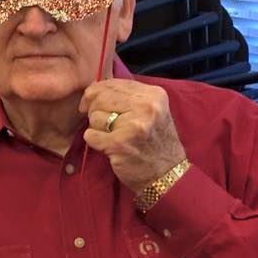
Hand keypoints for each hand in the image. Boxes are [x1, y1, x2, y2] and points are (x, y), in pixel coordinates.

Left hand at [80, 79, 187, 193]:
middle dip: (94, 110)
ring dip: (97, 128)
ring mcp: (133, 126)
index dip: (96, 92)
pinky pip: (90, 135)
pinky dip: (94, 141)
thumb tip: (93, 89)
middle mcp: (146, 107)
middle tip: (103, 124)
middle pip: (100, 98)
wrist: (166, 174)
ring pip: (94, 117)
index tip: (91, 103)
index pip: (113, 83)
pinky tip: (108, 146)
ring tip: (113, 136)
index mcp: (154, 95)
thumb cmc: (154, 141)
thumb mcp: (152, 111)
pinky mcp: (120, 144)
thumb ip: (128, 97)